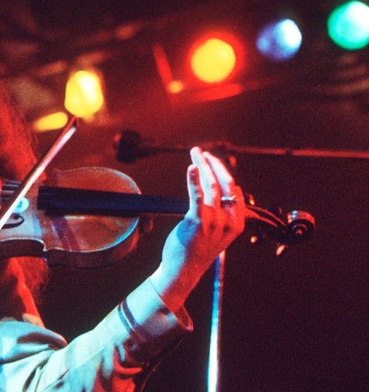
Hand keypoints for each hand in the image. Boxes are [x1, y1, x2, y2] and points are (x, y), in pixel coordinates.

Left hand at [150, 147, 245, 310]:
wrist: (183, 269)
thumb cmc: (198, 249)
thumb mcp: (218, 232)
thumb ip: (224, 214)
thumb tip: (226, 191)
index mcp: (237, 223)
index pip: (234, 191)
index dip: (223, 173)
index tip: (211, 162)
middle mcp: (228, 221)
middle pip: (226, 184)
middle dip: (214, 164)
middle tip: (201, 152)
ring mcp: (214, 221)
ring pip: (211, 185)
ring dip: (202, 166)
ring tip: (195, 154)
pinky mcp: (197, 221)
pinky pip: (197, 195)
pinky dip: (194, 179)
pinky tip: (191, 168)